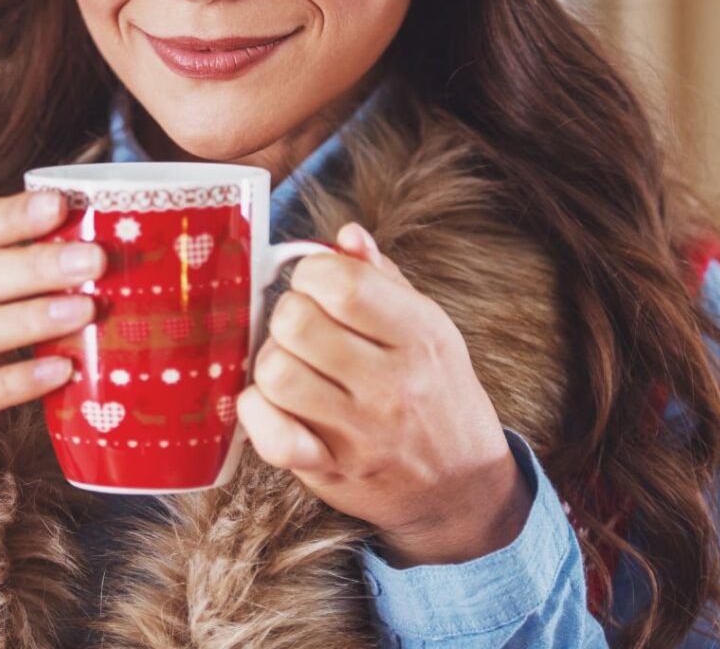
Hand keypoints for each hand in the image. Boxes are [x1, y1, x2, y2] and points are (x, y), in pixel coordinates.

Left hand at [236, 222, 532, 567]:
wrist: (463, 485)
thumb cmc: (436, 390)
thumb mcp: (427, 325)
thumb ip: (381, 277)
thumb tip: (345, 235)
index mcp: (418, 333)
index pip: (341, 283)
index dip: (311, 273)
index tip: (315, 284)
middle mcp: (392, 383)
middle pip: (296, 322)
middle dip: (286, 314)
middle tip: (300, 327)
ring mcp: (361, 432)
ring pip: (275, 373)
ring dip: (270, 362)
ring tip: (291, 365)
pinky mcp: (332, 471)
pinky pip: (271, 436)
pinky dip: (257, 414)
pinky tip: (272, 403)